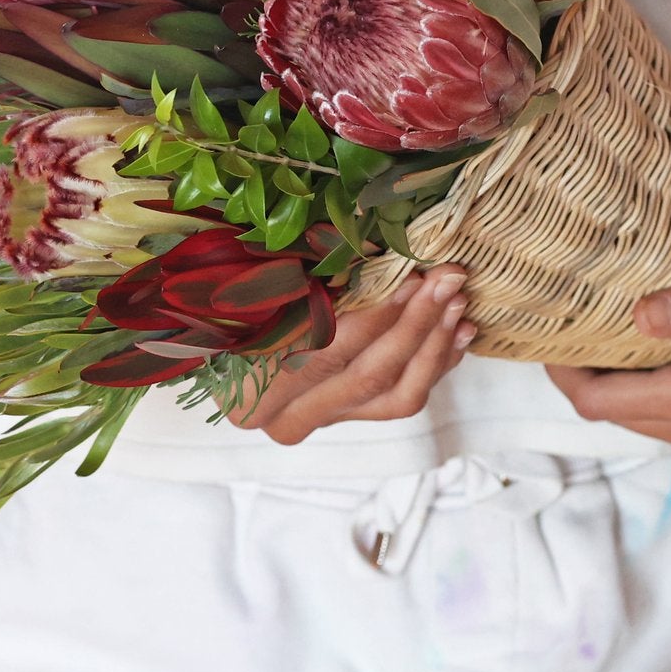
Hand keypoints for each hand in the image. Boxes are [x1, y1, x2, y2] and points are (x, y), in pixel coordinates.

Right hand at [227, 264, 476, 444]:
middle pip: (370, 376)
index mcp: (252, 385)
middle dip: (419, 324)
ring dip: (435, 347)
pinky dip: (434, 364)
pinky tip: (456, 332)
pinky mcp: (347, 419)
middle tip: (449, 279)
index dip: (379, 312)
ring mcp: (319, 422)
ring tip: (459, 303)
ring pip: (396, 398)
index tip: (414, 274)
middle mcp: (284, 417)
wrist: (212, 340)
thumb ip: (309, 274)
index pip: (330, 349)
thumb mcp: (259, 282)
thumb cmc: (230, 299)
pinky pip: (402, 400)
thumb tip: (379, 249)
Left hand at [546, 254, 670, 462]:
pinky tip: (659, 342)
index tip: (546, 328)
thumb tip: (638, 314)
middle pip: (619, 412)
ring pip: (650, 415)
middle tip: (569, 317)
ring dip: (622, 379)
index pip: (602, 403)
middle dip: (586, 371)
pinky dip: (657, 384)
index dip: (563, 370)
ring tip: (605, 322)